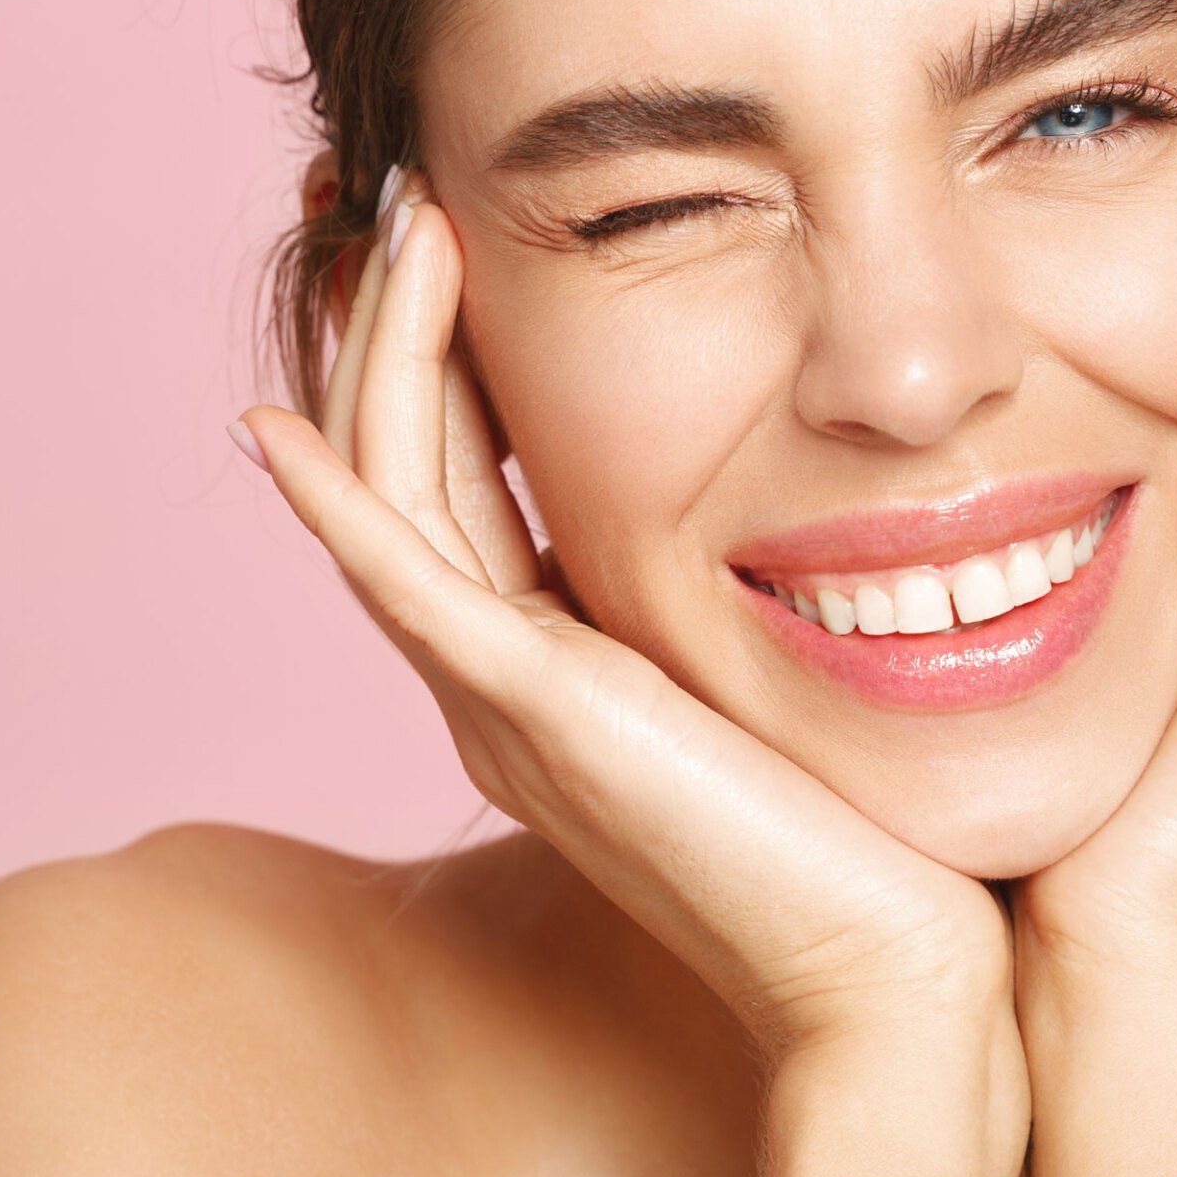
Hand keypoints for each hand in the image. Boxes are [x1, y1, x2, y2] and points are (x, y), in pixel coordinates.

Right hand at [231, 179, 1014, 1067]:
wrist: (894, 978)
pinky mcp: (536, 719)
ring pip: (393, 500)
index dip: (453, 361)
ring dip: (384, 361)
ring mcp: (506, 707)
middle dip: (399, 333)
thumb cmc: (876, 834)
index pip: (471, 486)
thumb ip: (751, 603)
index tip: (470, 243)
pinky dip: (339, 502)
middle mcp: (509, 688)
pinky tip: (283, 425)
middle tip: (404, 199)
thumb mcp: (786, 684)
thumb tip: (819, 502)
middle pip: (411, 474)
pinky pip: (402, 585)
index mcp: (566, 671)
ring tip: (401, 224)